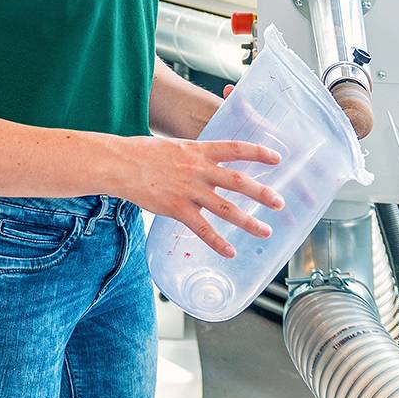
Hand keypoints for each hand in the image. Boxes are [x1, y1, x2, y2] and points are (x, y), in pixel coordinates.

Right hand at [118, 136, 283, 258]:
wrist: (119, 164)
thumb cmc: (141, 153)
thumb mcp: (173, 146)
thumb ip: (193, 155)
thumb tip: (205, 161)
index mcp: (199, 150)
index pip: (235, 148)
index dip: (258, 152)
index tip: (276, 158)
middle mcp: (198, 170)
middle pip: (238, 182)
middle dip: (262, 193)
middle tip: (279, 203)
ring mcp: (189, 190)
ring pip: (225, 208)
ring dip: (248, 221)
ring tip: (265, 231)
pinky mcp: (177, 208)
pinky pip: (202, 229)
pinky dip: (217, 241)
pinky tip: (230, 251)